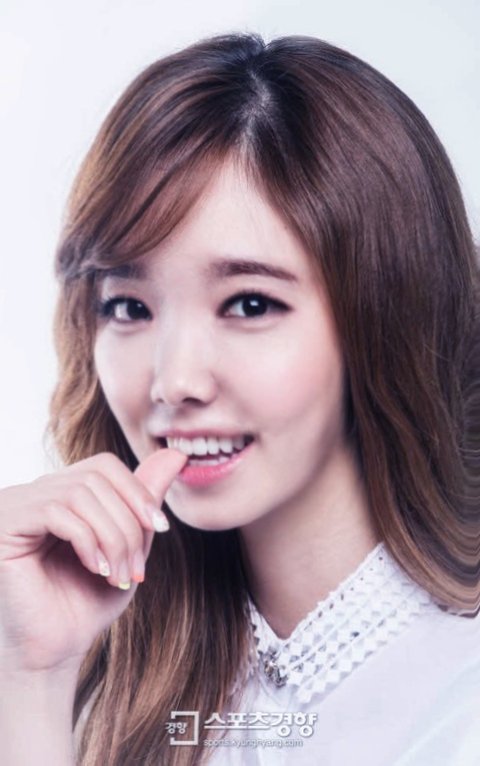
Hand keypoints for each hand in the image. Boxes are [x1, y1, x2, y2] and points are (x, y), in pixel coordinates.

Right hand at [0, 448, 186, 674]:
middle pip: (96, 477)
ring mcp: (15, 505)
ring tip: (117, 574)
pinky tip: (95, 569)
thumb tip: (175, 454)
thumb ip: (145, 501)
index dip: (137, 492)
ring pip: (80, 493)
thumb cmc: (87, 602)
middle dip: (128, 523)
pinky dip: (87, 540)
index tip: (161, 528)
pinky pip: (56, 512)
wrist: (53, 651)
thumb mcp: (129, 545)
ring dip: (112, 536)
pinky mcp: (5, 524)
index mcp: (61, 492)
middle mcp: (35, 492)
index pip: (104, 465)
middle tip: (136, 567)